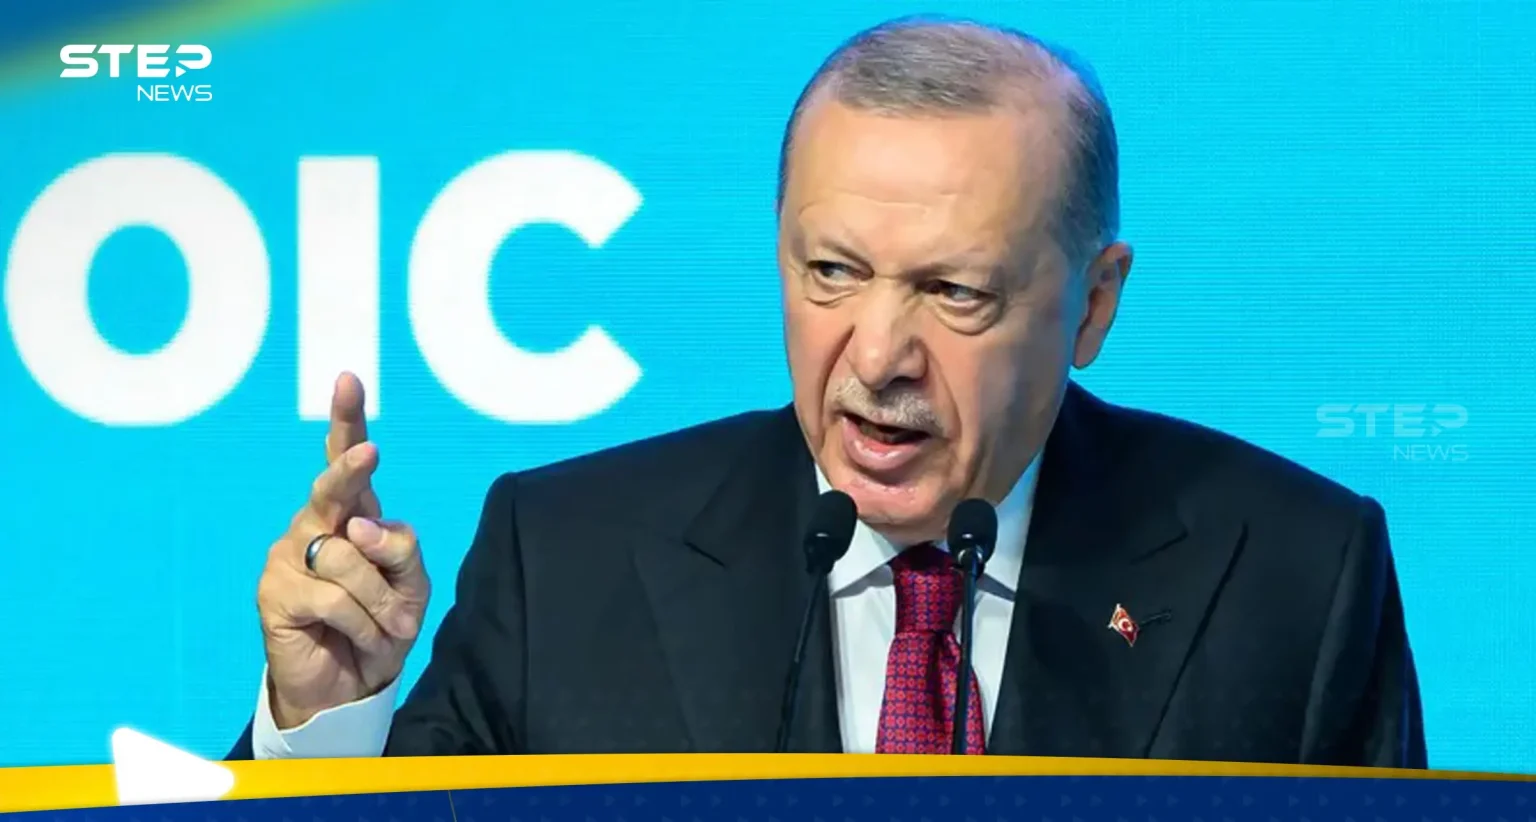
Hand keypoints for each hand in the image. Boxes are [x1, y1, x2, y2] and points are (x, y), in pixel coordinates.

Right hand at [256, 373, 430, 728]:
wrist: (353, 686)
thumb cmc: (383, 625)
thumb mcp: (413, 586)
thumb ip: (400, 549)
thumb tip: (361, 526)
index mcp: (352, 513)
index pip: (346, 458)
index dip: (347, 419)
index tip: (349, 379)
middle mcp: (316, 524)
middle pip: (333, 488)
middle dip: (351, 470)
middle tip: (371, 454)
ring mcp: (288, 555)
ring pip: (348, 557)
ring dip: (381, 600)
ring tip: (384, 627)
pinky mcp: (274, 594)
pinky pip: (335, 597)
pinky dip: (362, 622)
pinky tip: (359, 638)